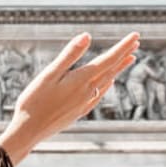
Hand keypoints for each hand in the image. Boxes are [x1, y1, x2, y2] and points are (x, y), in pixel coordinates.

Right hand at [0, 31, 139, 159]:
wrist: (29, 131)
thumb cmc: (34, 101)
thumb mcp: (49, 74)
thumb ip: (69, 55)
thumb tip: (87, 36)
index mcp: (82, 80)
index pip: (108, 59)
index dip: (123, 46)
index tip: (136, 35)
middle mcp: (88, 91)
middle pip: (111, 69)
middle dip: (124, 54)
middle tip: (136, 43)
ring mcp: (85, 102)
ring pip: (107, 81)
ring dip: (118, 68)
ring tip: (129, 59)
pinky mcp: (79, 111)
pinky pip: (99, 94)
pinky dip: (107, 84)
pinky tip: (108, 83)